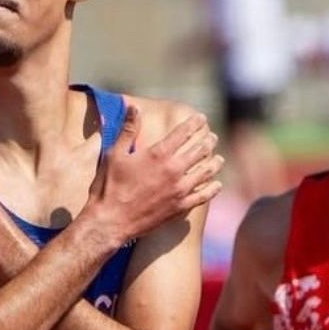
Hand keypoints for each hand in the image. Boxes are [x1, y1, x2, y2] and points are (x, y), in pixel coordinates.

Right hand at [87, 105, 222, 243]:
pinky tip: (217, 185)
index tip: (201, 118)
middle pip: (199, 150)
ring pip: (206, 172)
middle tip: (212, 137)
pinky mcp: (180, 207)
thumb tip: (133, 107)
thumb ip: (127, 130)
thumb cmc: (109, 187)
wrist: (110, 222)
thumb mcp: (114, 154)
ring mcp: (179, 190)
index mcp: (158, 153)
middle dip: (208, 141)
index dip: (194, 123)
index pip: (183, 132)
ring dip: (215, 162)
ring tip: (219, 158)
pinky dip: (212, 189)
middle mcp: (173, 169)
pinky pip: (203, 196)